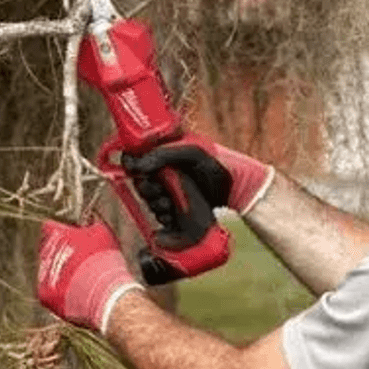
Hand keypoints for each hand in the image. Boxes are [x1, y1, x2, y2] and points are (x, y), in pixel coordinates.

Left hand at [36, 218, 142, 333]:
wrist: (104, 293)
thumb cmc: (104, 261)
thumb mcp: (102, 233)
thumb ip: (90, 224)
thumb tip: (90, 222)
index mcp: (55, 234)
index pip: (50, 227)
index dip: (62, 230)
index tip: (73, 236)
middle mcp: (44, 253)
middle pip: (47, 249)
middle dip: (61, 252)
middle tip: (80, 258)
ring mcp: (42, 274)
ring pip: (48, 270)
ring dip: (61, 271)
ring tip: (82, 277)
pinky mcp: (44, 295)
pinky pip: (49, 289)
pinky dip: (61, 290)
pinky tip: (77, 290)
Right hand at [122, 132, 273, 215]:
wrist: (237, 190)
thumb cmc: (217, 164)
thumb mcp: (192, 152)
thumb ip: (163, 154)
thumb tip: (136, 166)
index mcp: (164, 152)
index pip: (134, 156)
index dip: (131, 165)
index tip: (136, 171)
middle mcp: (163, 171)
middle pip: (138, 181)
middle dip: (147, 189)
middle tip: (161, 191)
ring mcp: (168, 190)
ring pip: (147, 199)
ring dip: (155, 203)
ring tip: (170, 203)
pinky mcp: (174, 208)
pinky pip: (158, 214)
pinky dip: (163, 216)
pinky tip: (173, 214)